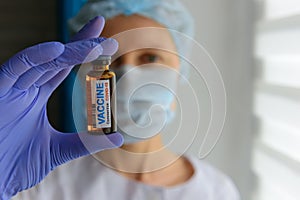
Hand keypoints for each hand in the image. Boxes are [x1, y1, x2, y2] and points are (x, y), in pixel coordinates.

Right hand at [0, 16, 122, 199]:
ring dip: (69, 51)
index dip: (82, 53)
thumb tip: (118, 138)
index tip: (106, 42)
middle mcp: (24, 87)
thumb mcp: (58, 150)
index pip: (63, 67)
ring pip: (42, 61)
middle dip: (82, 45)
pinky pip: (15, 68)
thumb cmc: (15, 165)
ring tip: (96, 44)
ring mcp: (11, 88)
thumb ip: (85, 143)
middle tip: (108, 36)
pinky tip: (57, 48)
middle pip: (56, 58)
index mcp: (36, 96)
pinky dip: (34, 57)